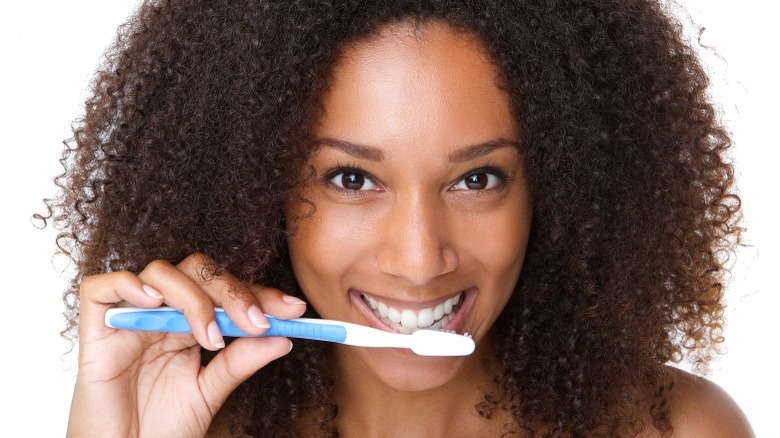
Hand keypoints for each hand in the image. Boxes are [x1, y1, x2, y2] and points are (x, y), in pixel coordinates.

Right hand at [66, 253, 306, 437]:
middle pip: (197, 272)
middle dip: (234, 292)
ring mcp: (129, 318)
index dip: (259, 295)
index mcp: (190, 325)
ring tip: (209, 337)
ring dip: (193, 297)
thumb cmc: (159, 430)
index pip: (226, 293)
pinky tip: (154, 305)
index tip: (293, 310)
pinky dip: (129, 286)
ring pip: (160, 272)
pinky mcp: (95, 329)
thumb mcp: (209, 393)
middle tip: (257, 322)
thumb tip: (283, 338)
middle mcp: (161, 315)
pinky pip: (102, 286)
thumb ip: (239, 363)